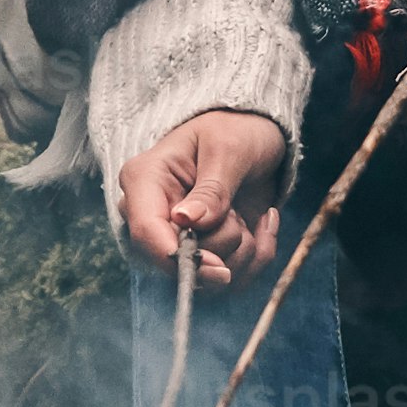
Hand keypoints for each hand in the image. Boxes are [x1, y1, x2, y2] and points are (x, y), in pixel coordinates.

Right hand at [117, 105, 290, 281]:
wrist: (256, 134)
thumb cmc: (236, 129)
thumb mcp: (229, 149)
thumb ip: (212, 188)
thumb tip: (186, 221)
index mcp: (145, 180)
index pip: (145, 231)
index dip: (177, 257)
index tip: (219, 267)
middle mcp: (154, 213)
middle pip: (175, 262)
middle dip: (222, 248)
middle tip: (238, 212)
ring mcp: (179, 236)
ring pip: (207, 277)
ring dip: (243, 251)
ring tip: (249, 213)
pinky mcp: (207, 251)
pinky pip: (233, 276)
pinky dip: (257, 255)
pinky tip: (261, 223)